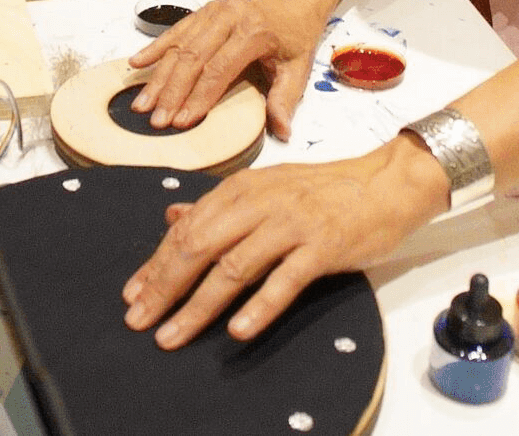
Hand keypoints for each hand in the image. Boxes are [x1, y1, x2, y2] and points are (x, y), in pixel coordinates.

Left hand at [122, 139, 448, 347]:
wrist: (385, 183)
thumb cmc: (324, 190)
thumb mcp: (266, 188)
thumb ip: (218, 206)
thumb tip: (172, 216)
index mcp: (241, 189)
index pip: (187, 228)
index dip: (155, 264)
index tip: (132, 294)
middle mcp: (260, 203)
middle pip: (199, 246)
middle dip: (164, 286)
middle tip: (140, 320)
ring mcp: (290, 225)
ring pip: (233, 267)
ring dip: (198, 306)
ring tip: (173, 334)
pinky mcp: (321, 246)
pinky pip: (284, 280)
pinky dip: (259, 306)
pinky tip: (238, 330)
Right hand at [130, 0, 322, 137]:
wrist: (290, 2)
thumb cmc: (293, 35)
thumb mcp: (298, 68)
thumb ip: (286, 99)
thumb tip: (281, 130)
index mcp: (253, 32)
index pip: (219, 69)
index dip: (199, 97)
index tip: (183, 121)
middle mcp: (228, 18)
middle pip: (192, 58)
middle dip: (171, 92)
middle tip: (156, 119)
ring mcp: (212, 13)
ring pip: (178, 47)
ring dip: (158, 77)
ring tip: (142, 103)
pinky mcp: (202, 13)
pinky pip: (174, 32)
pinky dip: (154, 48)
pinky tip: (137, 64)